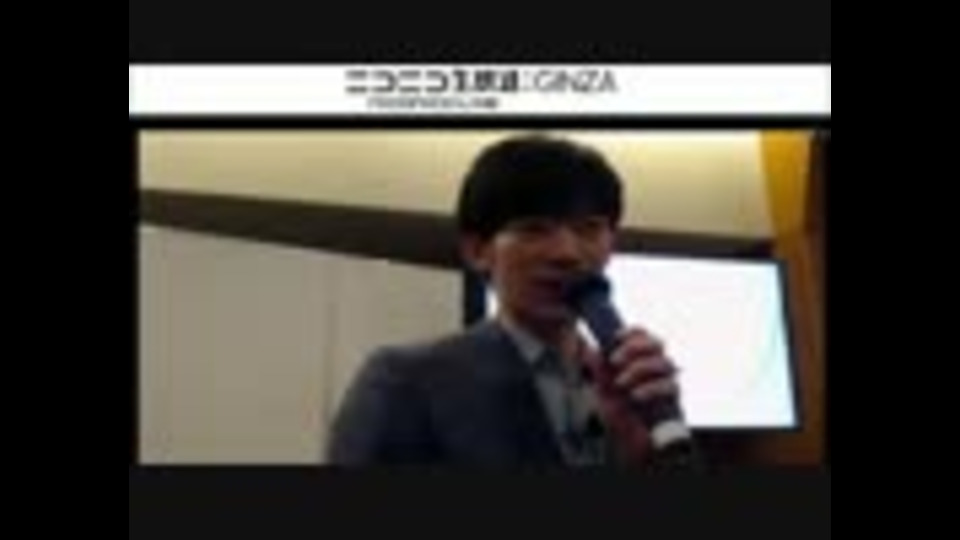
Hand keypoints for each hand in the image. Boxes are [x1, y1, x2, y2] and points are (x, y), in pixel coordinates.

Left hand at [582, 327, 681, 461]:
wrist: (629, 445)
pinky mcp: (673, 400)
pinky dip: (651, 388)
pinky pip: (670, 386)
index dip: (632, 332)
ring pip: (664, 362)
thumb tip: (592, 351)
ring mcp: (666, 383)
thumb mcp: (603, 393)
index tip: (616, 337)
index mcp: (639, 361)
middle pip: (657, 343)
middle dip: (635, 348)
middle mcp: (655, 369)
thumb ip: (599, 372)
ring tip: (621, 384)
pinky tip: (636, 395)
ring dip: (639, 368)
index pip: (643, 336)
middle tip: (615, 361)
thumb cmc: (619, 417)